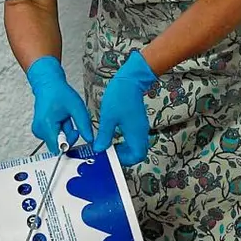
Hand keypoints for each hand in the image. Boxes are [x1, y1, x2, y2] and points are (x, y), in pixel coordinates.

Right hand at [24, 56, 92, 154]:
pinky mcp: (39, 131)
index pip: (58, 148)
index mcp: (47, 125)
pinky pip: (53, 137)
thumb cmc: (59, 93)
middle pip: (58, 145)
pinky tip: (61, 120)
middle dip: (68, 136)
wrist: (48, 85)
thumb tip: (90, 140)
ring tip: (65, 118)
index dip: (70, 144)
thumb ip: (84, 125)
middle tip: (71, 122)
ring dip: (65, 133)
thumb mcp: (77, 107)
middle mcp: (39, 130)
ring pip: (57, 141)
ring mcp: (38, 131)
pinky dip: (60, 131)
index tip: (76, 135)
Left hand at [93, 50, 156, 166]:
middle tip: (109, 152)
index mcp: (136, 133)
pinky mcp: (138, 122)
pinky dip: (125, 141)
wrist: (130, 80)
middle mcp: (141, 132)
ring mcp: (140, 127)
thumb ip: (104, 136)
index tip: (111, 156)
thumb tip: (99, 149)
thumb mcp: (108, 118)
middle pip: (138, 153)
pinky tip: (113, 135)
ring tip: (109, 144)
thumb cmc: (120, 96)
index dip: (125, 160)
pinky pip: (134, 138)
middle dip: (124, 156)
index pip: (137, 156)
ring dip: (124, 149)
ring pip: (136, 146)